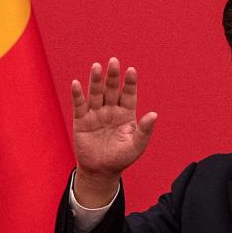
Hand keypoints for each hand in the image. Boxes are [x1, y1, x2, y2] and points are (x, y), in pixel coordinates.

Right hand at [71, 58, 157, 205]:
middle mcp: (111, 109)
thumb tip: (154, 114)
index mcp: (126, 113)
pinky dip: (77, 94)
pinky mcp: (81, 120)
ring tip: (96, 67)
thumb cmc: (121, 158)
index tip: (131, 70)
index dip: (130, 83)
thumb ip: (144, 130)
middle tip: (114, 61)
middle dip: (113, 76)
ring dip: (96, 80)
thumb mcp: (136, 146)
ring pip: (96, 93)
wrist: (101, 171)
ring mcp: (96, 113)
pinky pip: (79, 105)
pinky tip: (76, 83)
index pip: (129, 94)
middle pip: (112, 89)